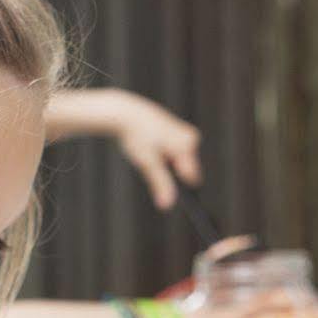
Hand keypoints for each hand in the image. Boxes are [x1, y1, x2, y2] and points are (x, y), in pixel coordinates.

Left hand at [105, 90, 201, 208]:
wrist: (126, 112)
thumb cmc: (136, 136)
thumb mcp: (147, 163)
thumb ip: (160, 184)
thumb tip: (167, 205)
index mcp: (188, 145)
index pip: (192, 178)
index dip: (179, 186)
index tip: (164, 185)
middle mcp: (191, 138)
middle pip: (186, 170)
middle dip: (170, 171)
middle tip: (152, 161)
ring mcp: (187, 133)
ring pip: (180, 161)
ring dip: (166, 162)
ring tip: (150, 150)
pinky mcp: (180, 131)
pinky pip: (175, 152)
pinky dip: (164, 153)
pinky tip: (151, 144)